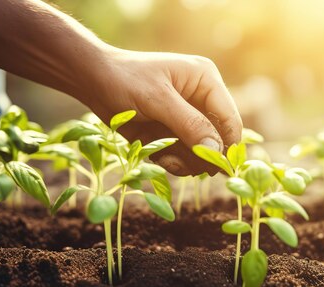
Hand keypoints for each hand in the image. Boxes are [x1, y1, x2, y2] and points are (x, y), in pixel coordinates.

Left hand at [87, 47, 242, 175]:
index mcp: (206, 81)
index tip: (218, 170)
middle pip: (218, 141)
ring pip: (202, 154)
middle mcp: (202, 100)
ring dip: (185, 162)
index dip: (228, 146)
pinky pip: (185, 158)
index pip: (229, 119)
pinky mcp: (174, 134)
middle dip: (200, 156)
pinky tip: (157, 156)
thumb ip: (189, 125)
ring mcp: (189, 119)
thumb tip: (216, 151)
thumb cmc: (125, 80)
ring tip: (163, 157)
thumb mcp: (157, 100)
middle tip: (179, 162)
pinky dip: (173, 162)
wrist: (93, 82)